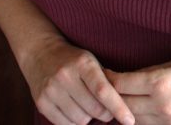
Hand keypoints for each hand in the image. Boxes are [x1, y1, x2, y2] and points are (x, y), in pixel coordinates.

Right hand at [20, 36, 134, 124]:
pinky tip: (74, 110)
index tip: (129, 120)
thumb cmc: (74, 59)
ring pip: (80, 120)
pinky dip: (74, 122)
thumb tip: (122, 107)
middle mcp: (65, 75)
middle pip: (93, 109)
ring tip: (86, 106)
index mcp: (83, 63)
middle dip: (104, 114)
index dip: (118, 107)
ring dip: (88, 118)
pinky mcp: (41, 103)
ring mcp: (51, 90)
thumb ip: (105, 81)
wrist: (41, 52)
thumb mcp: (91, 62)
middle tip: (105, 109)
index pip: (103, 90)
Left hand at [106, 56, 170, 124]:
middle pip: (123, 105)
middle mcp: (161, 104)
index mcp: (161, 81)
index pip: (121, 84)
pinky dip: (139, 119)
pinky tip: (137, 110)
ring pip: (133, 119)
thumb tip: (127, 78)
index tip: (102, 73)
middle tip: (103, 87)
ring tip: (117, 100)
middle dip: (111, 96)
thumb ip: (150, 73)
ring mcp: (169, 121)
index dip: (108, 79)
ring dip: (124, 110)